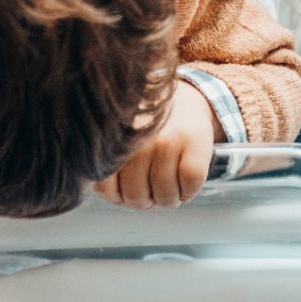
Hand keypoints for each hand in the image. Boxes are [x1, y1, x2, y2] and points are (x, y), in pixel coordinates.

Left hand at [94, 77, 221, 208]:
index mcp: (115, 139)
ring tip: (169, 189)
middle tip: (152, 192)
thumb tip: (105, 193)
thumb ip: (106, 163)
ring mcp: (169, 142)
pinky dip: (189, 193)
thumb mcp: (121, 138)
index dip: (118, 197)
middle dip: (145, 202)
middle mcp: (141, 140)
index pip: (107, 187)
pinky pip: (189, 186)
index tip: (127, 191)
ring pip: (165, 195)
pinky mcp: (196, 145)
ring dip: (169, 200)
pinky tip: (185, 185)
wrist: (187, 99)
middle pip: (136, 195)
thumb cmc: (149, 130)